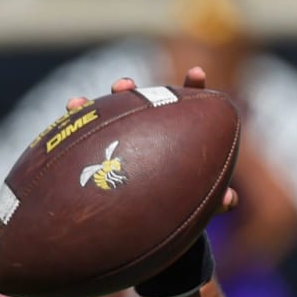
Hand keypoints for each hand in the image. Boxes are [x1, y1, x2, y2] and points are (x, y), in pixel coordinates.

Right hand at [64, 66, 238, 212]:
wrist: (153, 223)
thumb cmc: (182, 205)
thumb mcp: (200, 205)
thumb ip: (215, 200)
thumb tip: (230, 200)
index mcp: (179, 136)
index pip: (188, 106)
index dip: (193, 87)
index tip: (196, 72)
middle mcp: (151, 131)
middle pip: (144, 105)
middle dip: (133, 93)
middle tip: (122, 85)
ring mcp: (125, 139)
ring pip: (112, 116)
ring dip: (97, 106)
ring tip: (80, 101)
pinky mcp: (101, 153)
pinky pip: (86, 138)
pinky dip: (76, 125)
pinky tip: (67, 114)